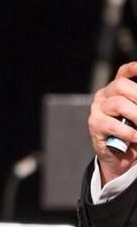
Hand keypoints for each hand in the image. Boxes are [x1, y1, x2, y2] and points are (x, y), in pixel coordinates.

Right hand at [89, 61, 136, 183]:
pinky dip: (128, 132)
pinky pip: (112, 124)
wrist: (118, 158)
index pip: (123, 74)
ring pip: (118, 103)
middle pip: (121, 85)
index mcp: (116, 91)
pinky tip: (135, 137)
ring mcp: (97, 108)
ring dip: (136, 115)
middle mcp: (104, 95)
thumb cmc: (132, 135)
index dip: (133, 68)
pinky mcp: (94, 124)